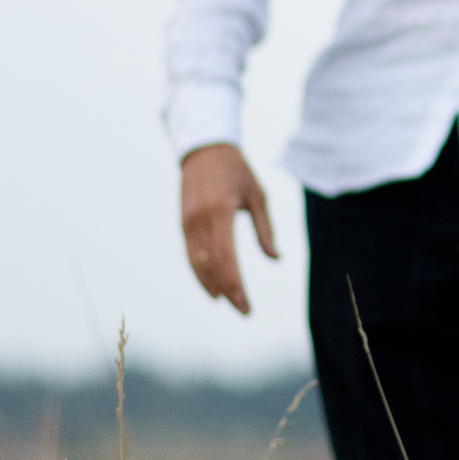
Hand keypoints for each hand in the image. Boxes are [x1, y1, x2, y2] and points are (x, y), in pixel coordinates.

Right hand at [180, 143, 278, 314]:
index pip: (227, 257)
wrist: (204, 149)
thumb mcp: (257, 195)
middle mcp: (200, 219)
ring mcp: (188, 222)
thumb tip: (275, 258)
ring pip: (197, 263)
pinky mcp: (183, 223)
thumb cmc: (237, 171)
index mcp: (220, 212)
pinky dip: (200, 273)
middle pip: (212, 264)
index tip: (246, 304)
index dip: (235, 284)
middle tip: (243, 310)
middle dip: (227, 290)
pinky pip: (191, 254)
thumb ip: (265, 229)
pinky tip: (212, 287)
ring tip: (228, 302)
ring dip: (211, 285)